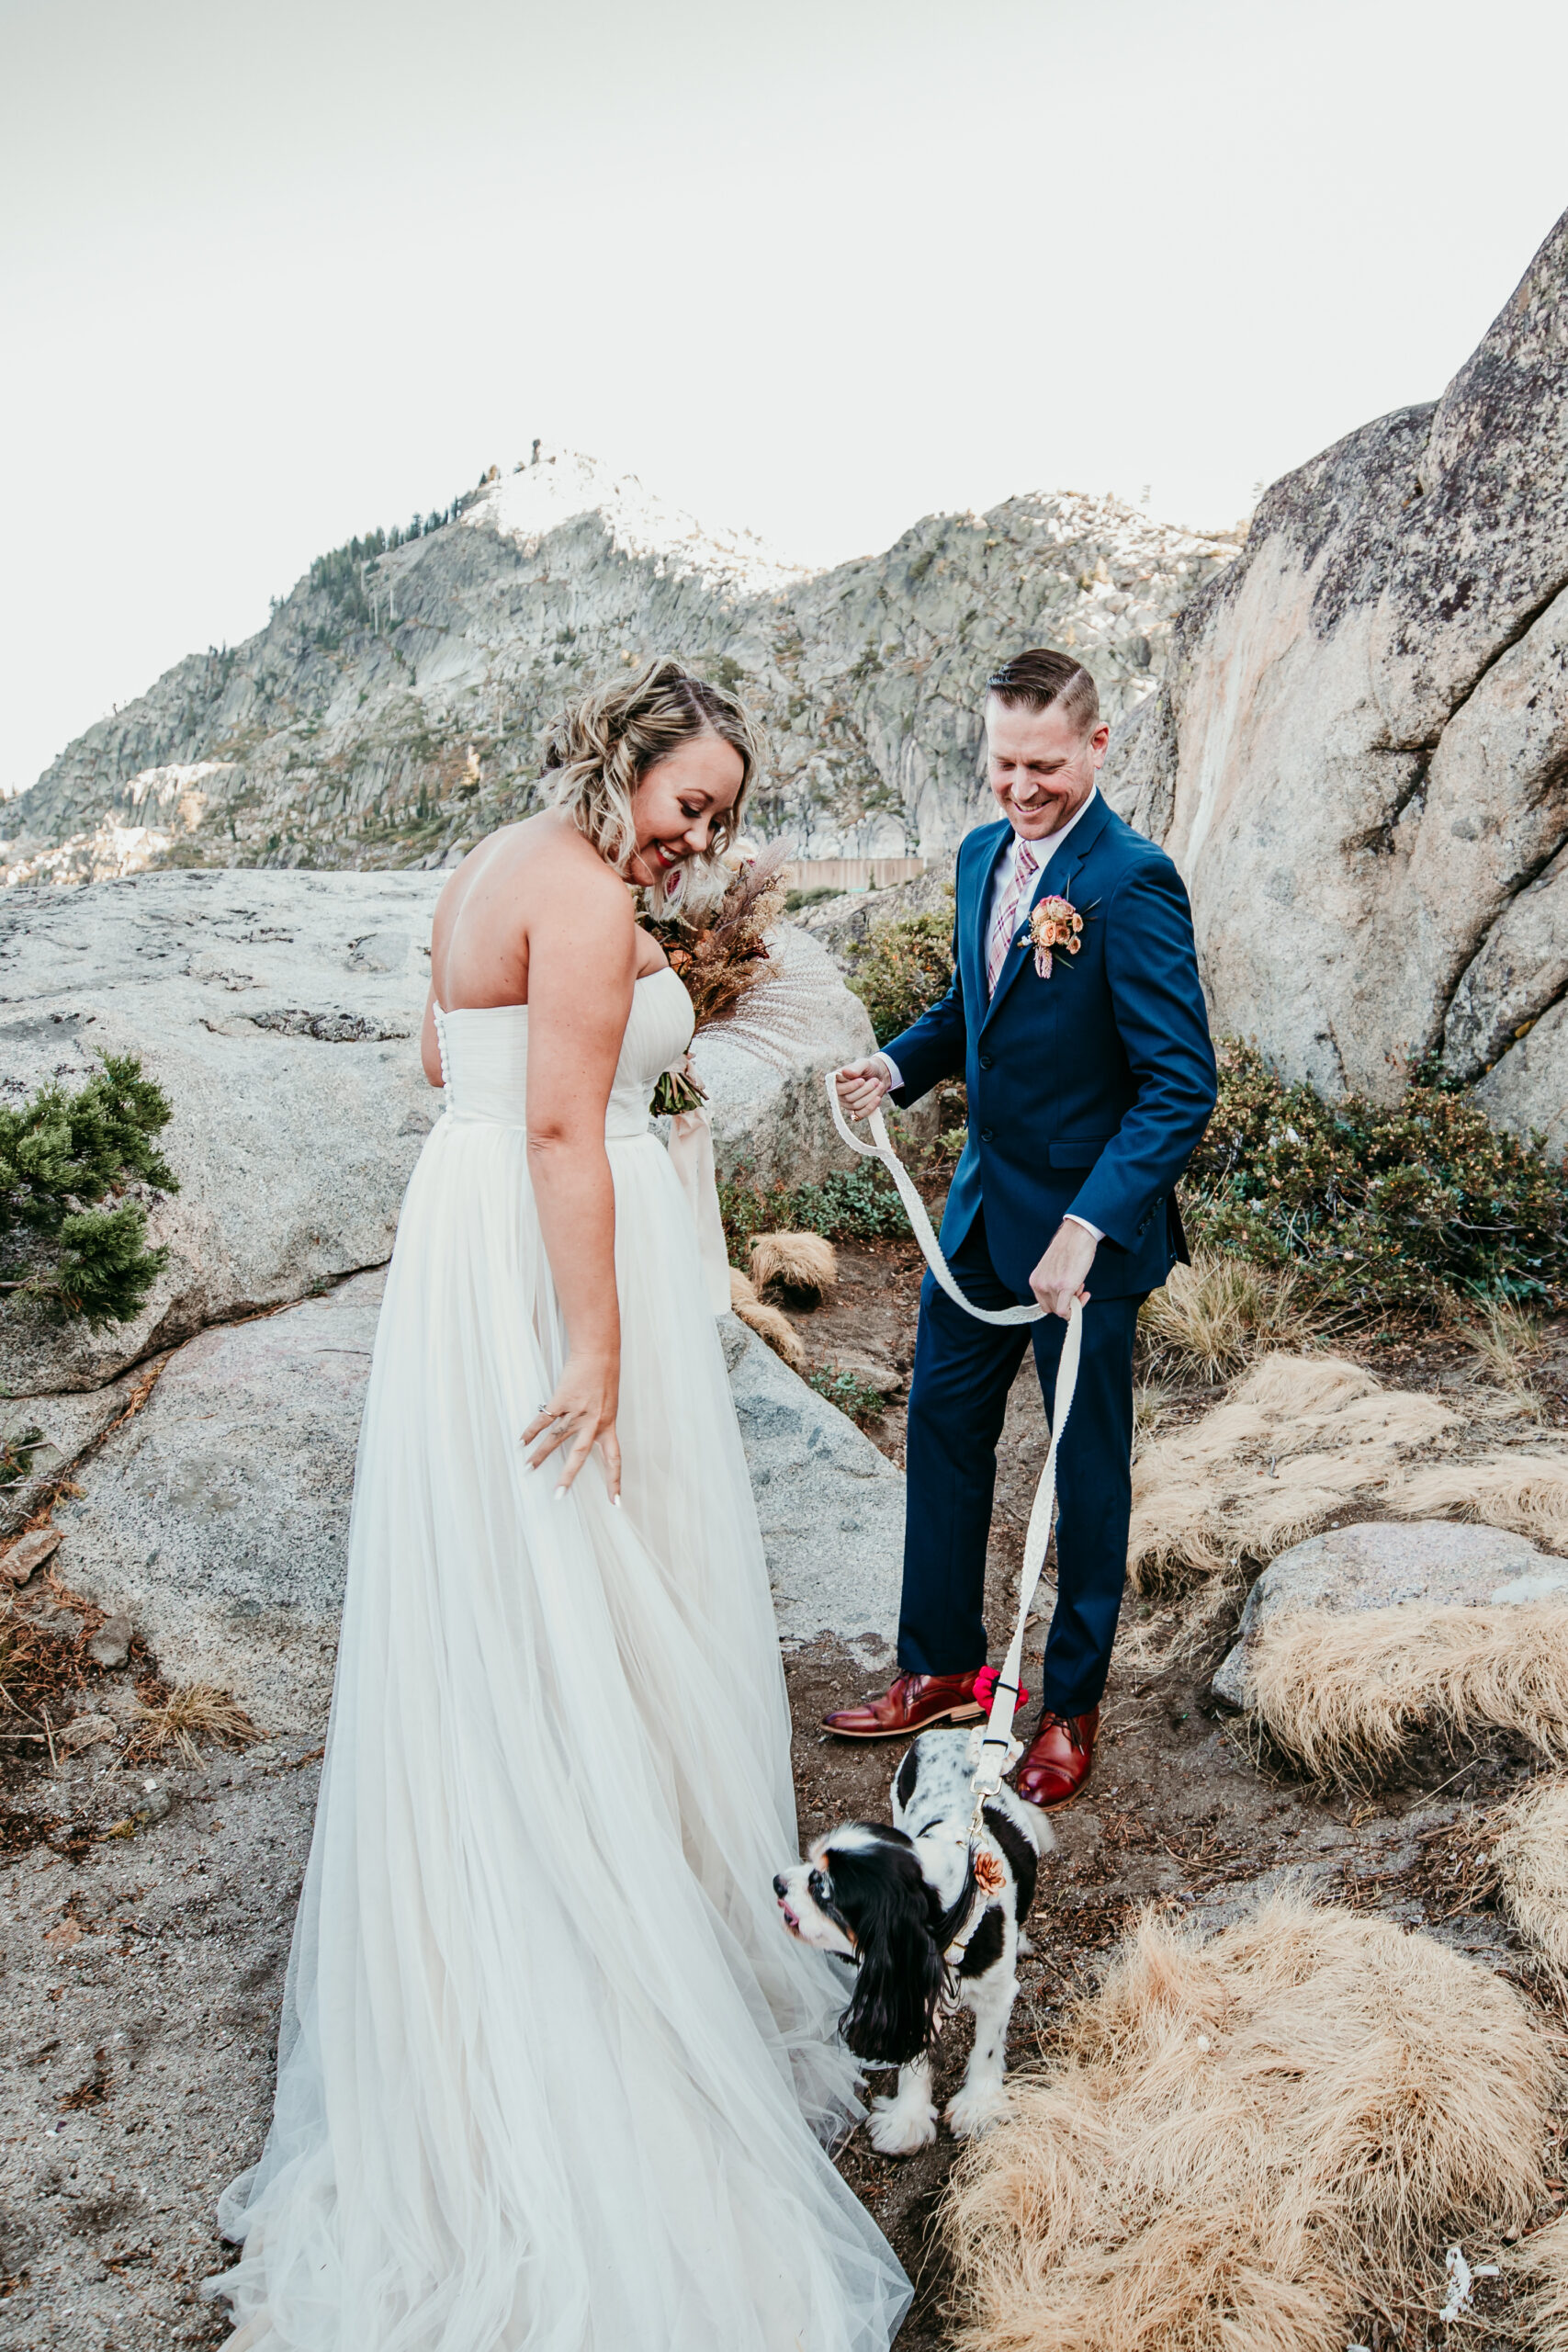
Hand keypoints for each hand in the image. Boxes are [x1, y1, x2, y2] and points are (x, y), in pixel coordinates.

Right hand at [522, 1353, 621, 1499]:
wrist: (599, 1353)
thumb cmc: (604, 1377)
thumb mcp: (609, 1405)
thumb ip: (598, 1423)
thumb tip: (587, 1437)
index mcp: (608, 1426)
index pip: (614, 1459)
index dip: (614, 1481)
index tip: (615, 1502)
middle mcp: (593, 1422)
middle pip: (580, 1454)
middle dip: (568, 1476)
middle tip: (558, 1495)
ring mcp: (577, 1411)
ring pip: (556, 1438)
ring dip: (540, 1454)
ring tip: (527, 1469)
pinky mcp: (562, 1399)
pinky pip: (544, 1419)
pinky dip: (531, 1431)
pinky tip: (521, 1441)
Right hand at [836, 1057, 891, 1120]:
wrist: (879, 1076)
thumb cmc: (868, 1069)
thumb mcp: (864, 1064)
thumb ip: (855, 1067)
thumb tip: (845, 1072)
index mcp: (836, 1081)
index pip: (838, 1089)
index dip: (850, 1086)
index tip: (862, 1080)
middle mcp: (839, 1094)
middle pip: (849, 1098)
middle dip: (865, 1090)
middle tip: (876, 1081)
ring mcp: (846, 1104)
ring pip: (856, 1105)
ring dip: (870, 1096)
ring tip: (879, 1085)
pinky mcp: (855, 1112)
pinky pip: (860, 1115)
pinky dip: (870, 1107)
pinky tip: (878, 1098)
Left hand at [1028, 1221, 1095, 1320]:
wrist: (1076, 1235)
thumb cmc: (1069, 1248)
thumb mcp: (1054, 1270)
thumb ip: (1054, 1284)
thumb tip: (1065, 1299)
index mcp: (1036, 1280)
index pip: (1044, 1303)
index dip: (1058, 1302)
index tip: (1069, 1296)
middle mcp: (1040, 1284)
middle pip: (1052, 1308)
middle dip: (1067, 1303)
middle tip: (1078, 1290)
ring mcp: (1051, 1286)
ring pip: (1061, 1310)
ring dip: (1074, 1302)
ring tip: (1080, 1284)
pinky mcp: (1064, 1287)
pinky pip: (1065, 1311)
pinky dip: (1074, 1311)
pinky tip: (1083, 1297)